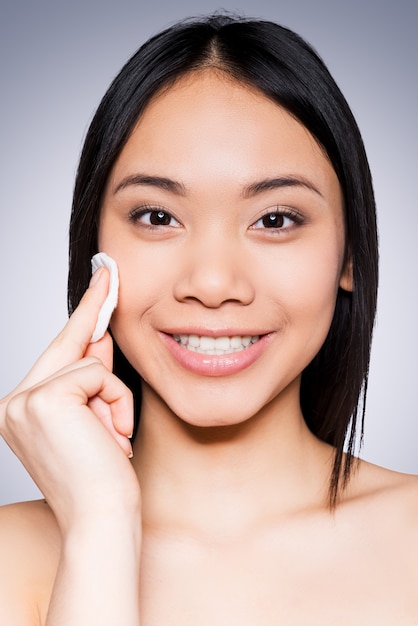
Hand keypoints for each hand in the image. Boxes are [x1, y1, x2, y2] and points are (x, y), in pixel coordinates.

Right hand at [0, 268, 139, 530]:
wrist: (102, 520)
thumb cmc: (102, 479)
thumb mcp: (96, 420)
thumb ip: (92, 377)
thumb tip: (98, 336)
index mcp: (22, 410)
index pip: (57, 354)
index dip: (80, 319)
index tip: (98, 285)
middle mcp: (14, 402)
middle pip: (67, 345)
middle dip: (95, 313)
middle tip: (109, 271)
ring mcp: (24, 399)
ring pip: (90, 364)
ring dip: (115, 398)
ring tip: (113, 438)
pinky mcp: (46, 398)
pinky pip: (99, 375)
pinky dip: (117, 402)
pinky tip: (112, 437)